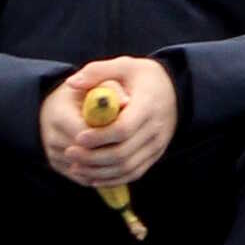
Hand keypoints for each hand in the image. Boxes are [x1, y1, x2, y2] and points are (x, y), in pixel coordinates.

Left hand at [41, 58, 176, 189]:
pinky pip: (133, 173)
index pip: (124, 128)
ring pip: (127, 167)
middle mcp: (156, 128)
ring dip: (99, 171)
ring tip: (75, 167)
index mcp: (148, 105)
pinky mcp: (155, 154)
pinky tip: (91, 177)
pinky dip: (112, 178)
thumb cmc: (144, 77)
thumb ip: (97, 72)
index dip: (99, 137)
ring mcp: (157, 144)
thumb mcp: (125, 65)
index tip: (77, 137)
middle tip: (69, 152)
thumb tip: (71, 83)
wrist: (176, 90)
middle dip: (92, 157)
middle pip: (123, 152)